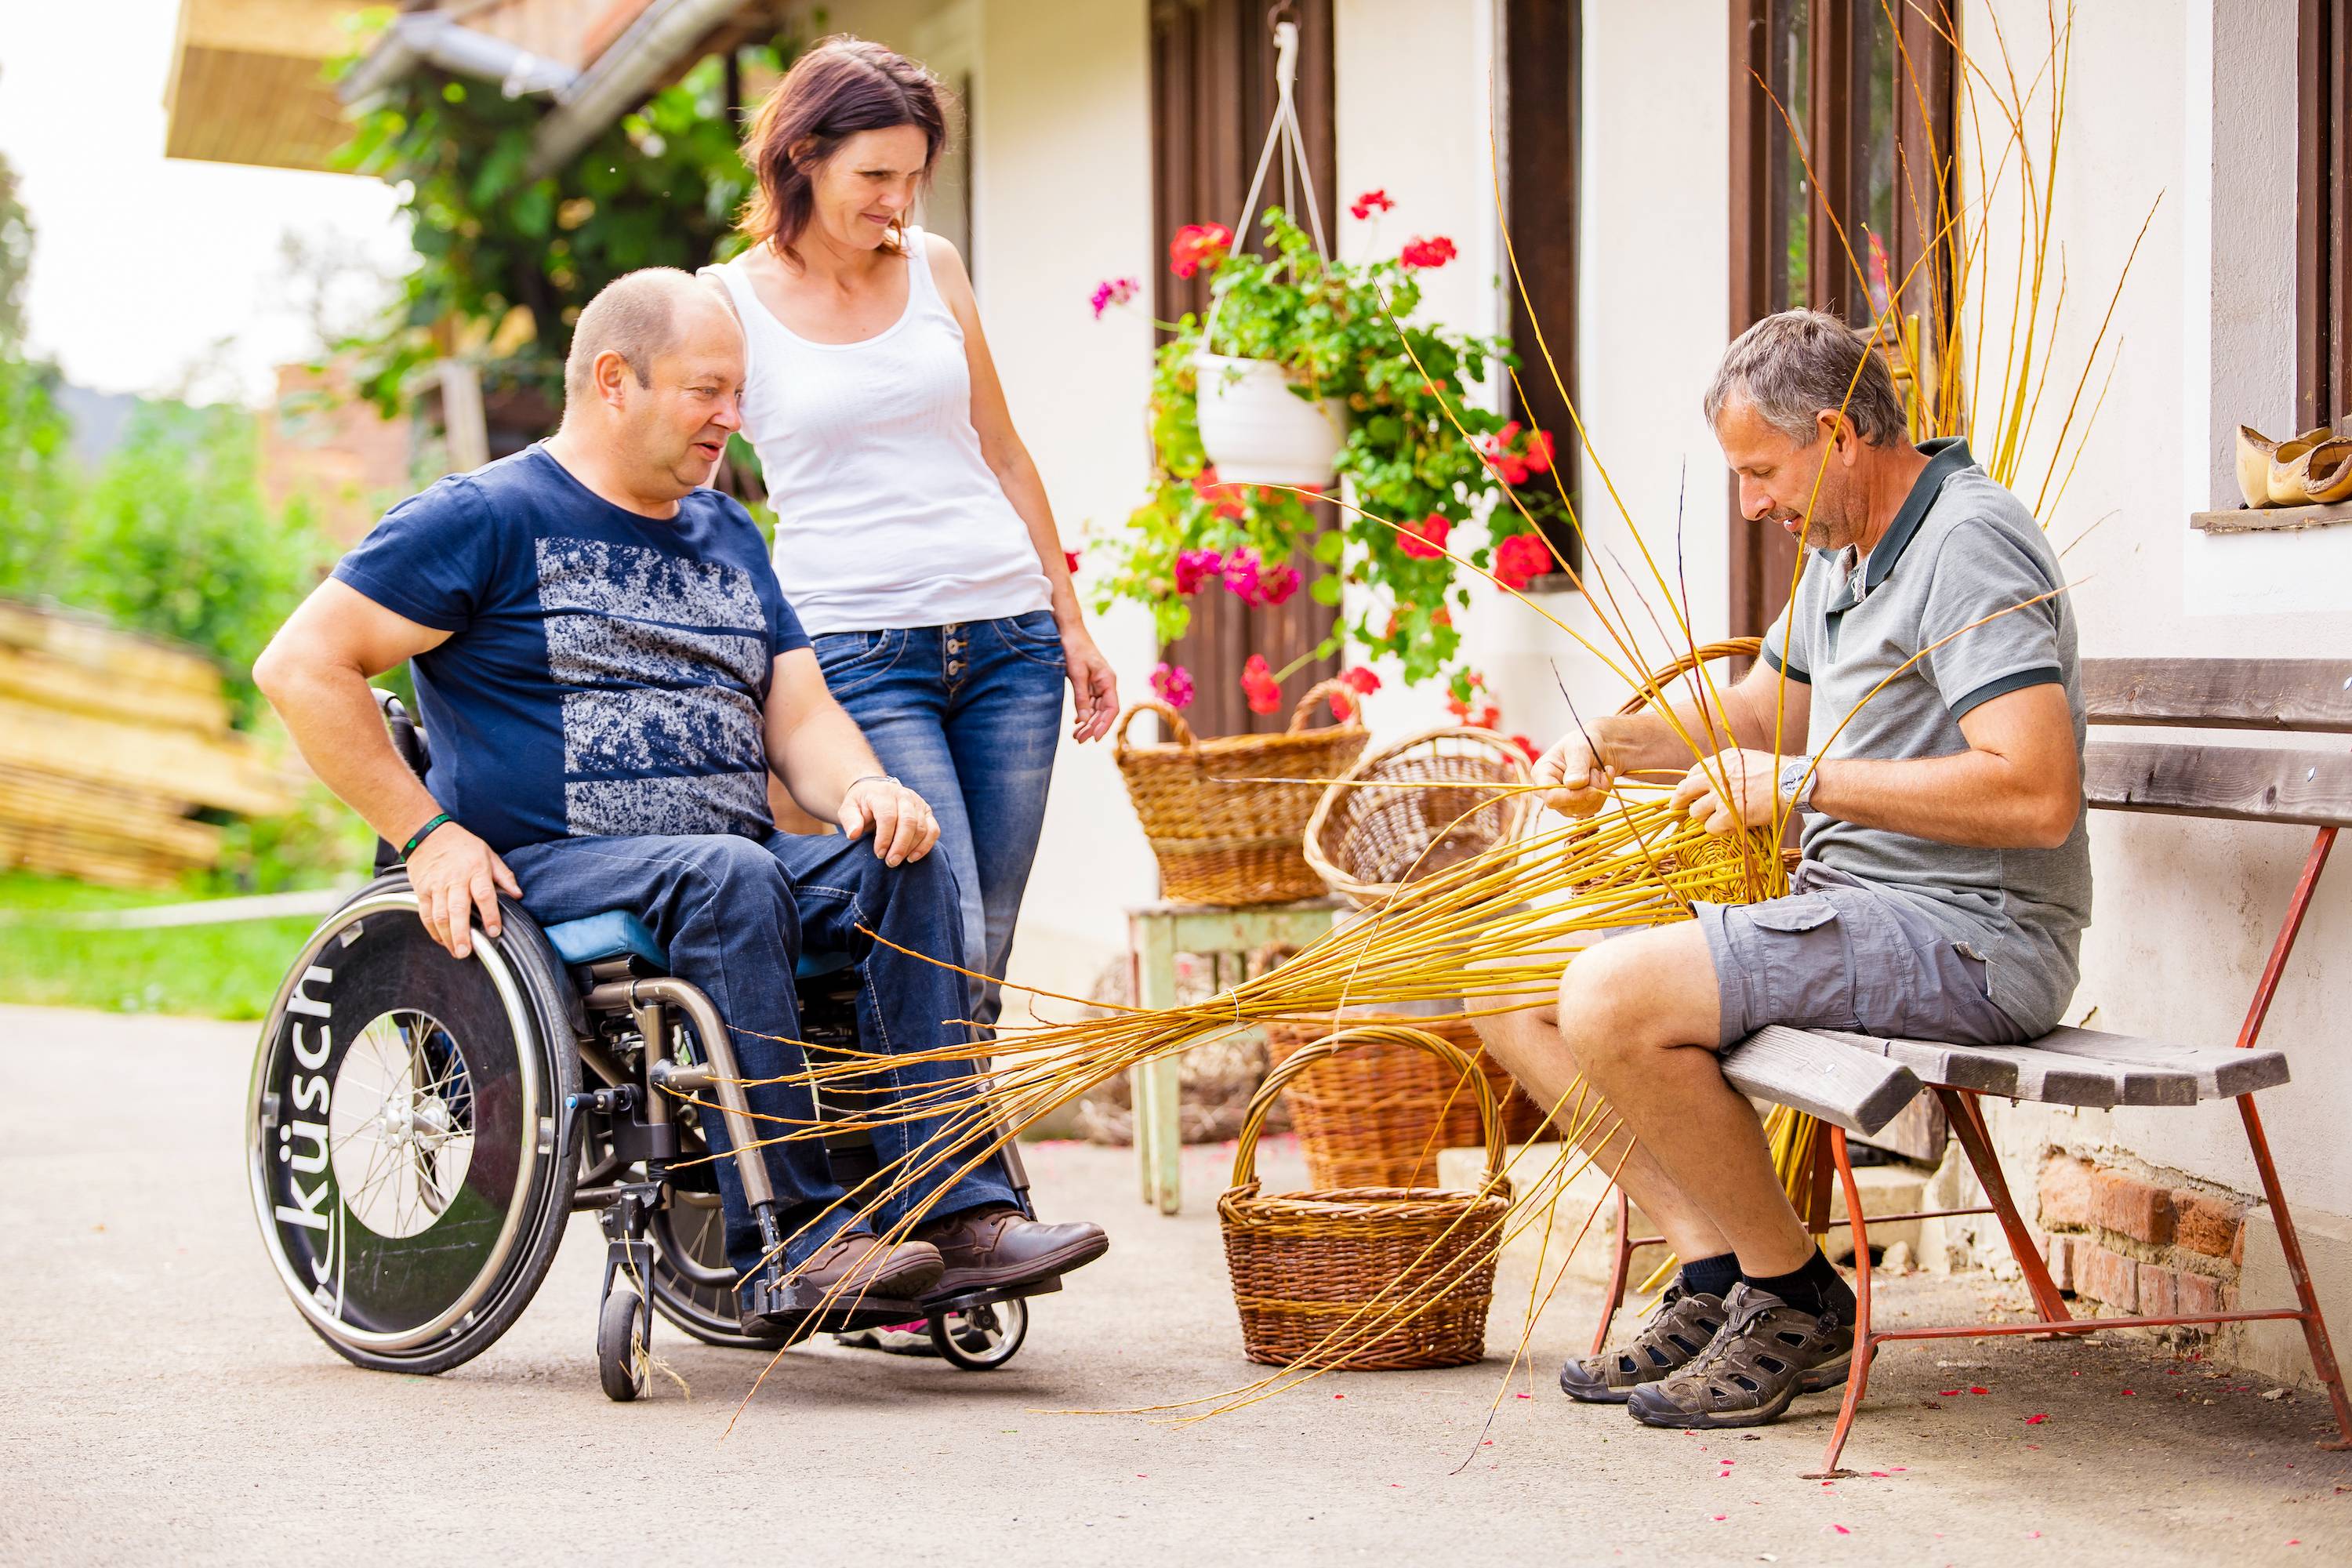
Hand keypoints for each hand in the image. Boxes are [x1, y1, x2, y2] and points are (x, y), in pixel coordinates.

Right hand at [405, 821, 519, 958]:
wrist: (425, 834)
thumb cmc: (461, 845)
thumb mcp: (488, 853)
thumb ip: (504, 876)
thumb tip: (518, 895)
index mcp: (475, 870)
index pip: (485, 896)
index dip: (490, 915)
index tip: (494, 932)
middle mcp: (454, 880)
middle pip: (458, 910)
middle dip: (462, 934)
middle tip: (467, 952)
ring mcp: (436, 886)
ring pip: (440, 916)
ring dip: (447, 937)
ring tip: (456, 951)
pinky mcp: (421, 890)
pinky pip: (425, 914)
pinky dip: (432, 930)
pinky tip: (441, 940)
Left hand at [839, 777, 939, 864]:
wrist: (876, 792)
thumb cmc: (861, 805)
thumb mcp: (848, 808)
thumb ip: (850, 820)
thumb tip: (854, 834)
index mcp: (884, 793)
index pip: (888, 816)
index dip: (884, 837)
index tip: (878, 853)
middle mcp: (904, 795)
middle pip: (909, 822)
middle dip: (900, 846)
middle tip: (890, 862)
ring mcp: (918, 803)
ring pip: (922, 828)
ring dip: (911, 848)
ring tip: (897, 861)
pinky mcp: (927, 812)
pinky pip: (933, 830)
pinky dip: (925, 846)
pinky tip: (912, 857)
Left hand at [1061, 621, 1118, 741]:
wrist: (1069, 630)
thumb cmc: (1074, 648)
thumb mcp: (1076, 673)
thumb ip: (1081, 697)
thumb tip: (1084, 720)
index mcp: (1108, 680)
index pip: (1112, 709)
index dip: (1104, 725)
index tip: (1094, 738)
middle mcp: (1106, 684)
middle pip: (1103, 712)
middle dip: (1092, 727)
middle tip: (1079, 740)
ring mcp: (1098, 683)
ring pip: (1096, 709)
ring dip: (1087, 722)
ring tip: (1076, 735)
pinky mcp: (1089, 683)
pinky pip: (1089, 702)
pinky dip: (1084, 713)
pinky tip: (1077, 722)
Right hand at [1534, 729, 1615, 818]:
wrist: (1600, 746)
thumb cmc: (1585, 742)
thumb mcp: (1580, 748)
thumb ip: (1577, 766)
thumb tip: (1572, 784)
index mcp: (1542, 773)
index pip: (1551, 796)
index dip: (1572, 797)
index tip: (1594, 790)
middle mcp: (1549, 791)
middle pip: (1568, 807)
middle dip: (1589, 791)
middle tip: (1598, 771)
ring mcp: (1563, 801)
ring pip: (1582, 810)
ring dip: (1599, 792)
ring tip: (1600, 771)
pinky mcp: (1577, 805)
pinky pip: (1592, 810)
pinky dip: (1603, 795)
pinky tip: (1603, 779)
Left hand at [1671, 748, 1786, 835]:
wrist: (1792, 783)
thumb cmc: (1776, 773)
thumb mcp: (1747, 759)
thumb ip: (1728, 767)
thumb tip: (1714, 778)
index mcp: (1721, 760)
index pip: (1693, 772)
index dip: (1689, 785)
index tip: (1688, 793)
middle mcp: (1717, 775)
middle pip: (1685, 791)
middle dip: (1678, 802)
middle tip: (1676, 810)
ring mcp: (1721, 796)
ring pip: (1696, 813)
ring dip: (1704, 818)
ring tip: (1718, 820)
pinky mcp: (1729, 814)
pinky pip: (1711, 827)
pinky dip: (1718, 830)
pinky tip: (1730, 828)